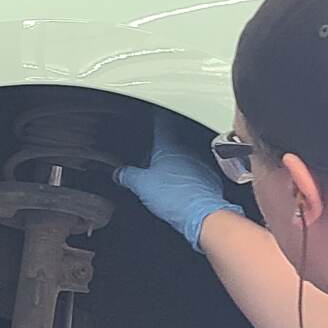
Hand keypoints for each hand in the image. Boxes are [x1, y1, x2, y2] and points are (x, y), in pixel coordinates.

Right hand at [116, 110, 232, 252]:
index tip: (151, 113)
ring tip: (162, 175)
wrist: (202, 214)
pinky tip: (178, 188)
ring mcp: (200, 162)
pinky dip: (185, 175)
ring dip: (173, 162)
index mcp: (168, 146)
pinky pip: (194, 170)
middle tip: (149, 154)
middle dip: (160, 145)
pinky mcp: (209, 177)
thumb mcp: (141, 185)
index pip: (160, 123)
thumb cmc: (175, 197)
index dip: (155, 117)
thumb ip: (127, 175)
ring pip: (184, 155)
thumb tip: (118, 173)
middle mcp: (186, 150)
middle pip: (172, 140)